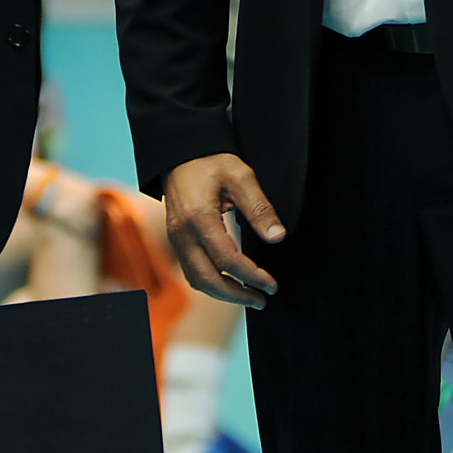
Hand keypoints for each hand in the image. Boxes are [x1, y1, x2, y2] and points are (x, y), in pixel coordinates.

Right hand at [161, 153, 283, 308]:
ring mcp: (175, 238)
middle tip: (263, 300)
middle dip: (236, 295)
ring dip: (223, 293)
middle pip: (207, 279)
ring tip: (250, 296)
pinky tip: (230, 282)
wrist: (182, 152)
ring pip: (196, 279)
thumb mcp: (241, 176)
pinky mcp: (176, 239)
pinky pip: (191, 271)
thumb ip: (259, 208)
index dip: (252, 276)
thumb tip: (277, 238)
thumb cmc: (212, 161)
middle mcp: (182, 233)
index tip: (272, 285)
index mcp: (199, 217)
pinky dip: (211, 283)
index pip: (227, 259)